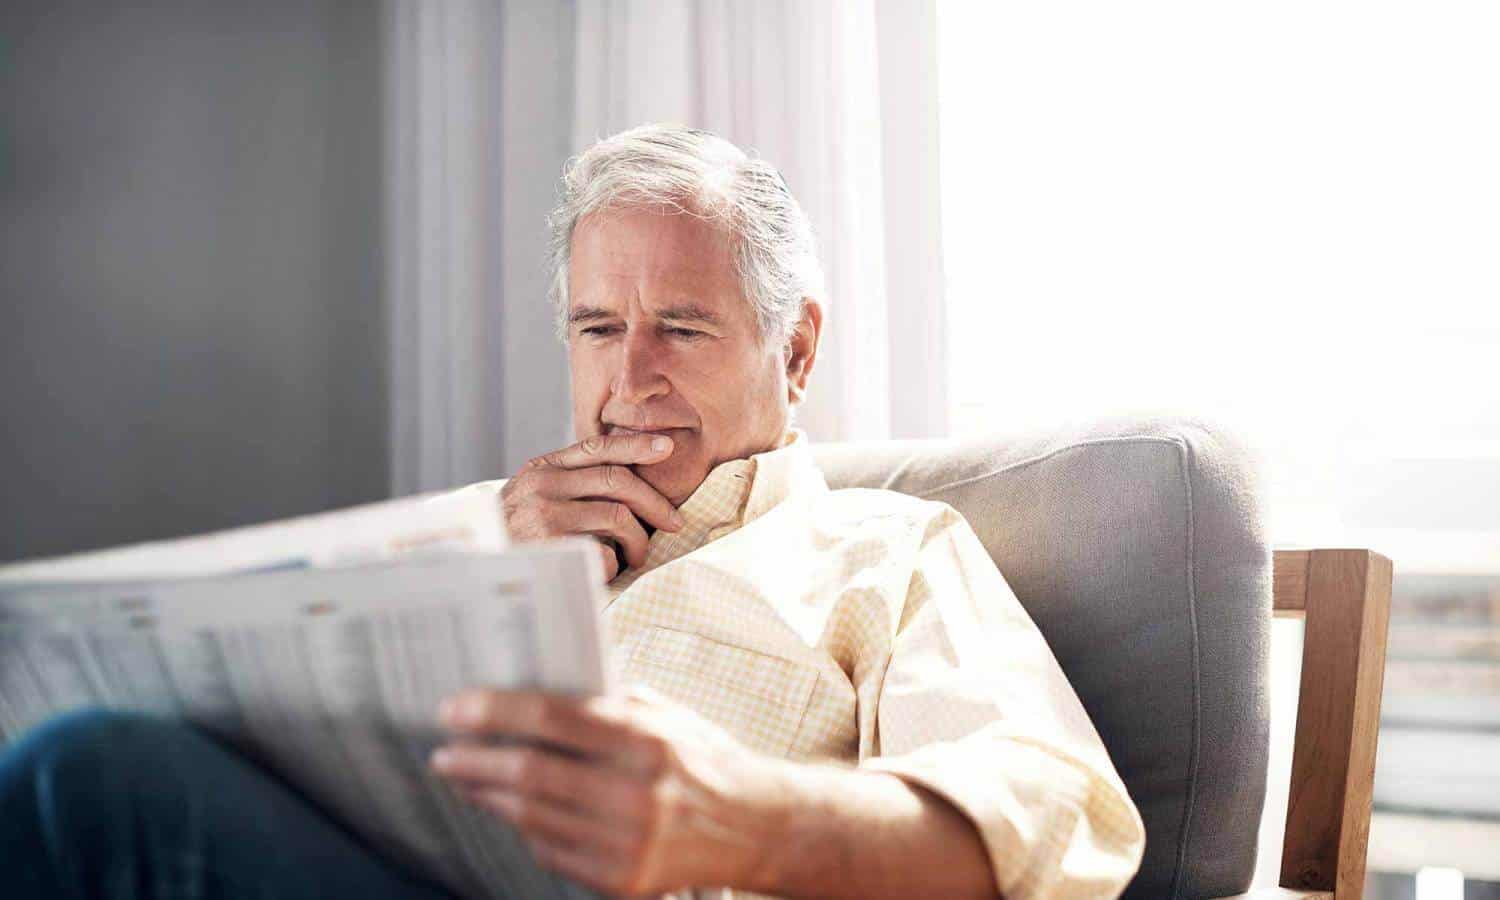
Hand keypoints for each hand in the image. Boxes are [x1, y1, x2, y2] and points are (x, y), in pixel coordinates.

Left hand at [429, 687, 788, 896]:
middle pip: (529, 772)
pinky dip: (522, 826)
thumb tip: (534, 690)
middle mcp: (634, 792)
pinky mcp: (621, 880)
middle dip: (474, 759)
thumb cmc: (704, 758)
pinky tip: (507, 808)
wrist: (755, 826)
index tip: (455, 708)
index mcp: (644, 739)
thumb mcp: (665, 715)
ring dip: (486, 793)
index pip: (550, 718)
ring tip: (464, 776)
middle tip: (444, 749)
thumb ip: (607, 704)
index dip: (494, 711)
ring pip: (530, 815)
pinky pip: (549, 850)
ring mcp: (626, 842)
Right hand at [501, 432, 683, 580]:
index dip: (636, 445)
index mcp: (540, 470)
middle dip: (654, 502)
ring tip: (638, 556)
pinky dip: (614, 565)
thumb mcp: (532, 498)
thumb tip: (629, 477)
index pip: (596, 448)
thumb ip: (569, 483)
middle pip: (617, 481)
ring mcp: (545, 517)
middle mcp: (541, 487)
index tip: (667, 447)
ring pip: (618, 518)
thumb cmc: (514, 538)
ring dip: (639, 541)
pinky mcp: (552, 551)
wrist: (479, 572)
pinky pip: (605, 553)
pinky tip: (605, 573)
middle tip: (674, 522)